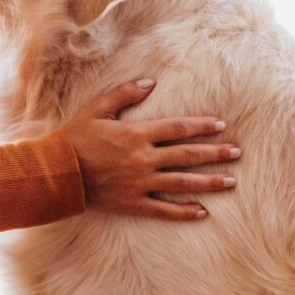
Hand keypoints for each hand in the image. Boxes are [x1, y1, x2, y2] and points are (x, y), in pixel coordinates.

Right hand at [59, 79, 240, 221]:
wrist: (57, 173)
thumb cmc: (75, 138)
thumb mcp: (97, 109)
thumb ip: (125, 94)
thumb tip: (150, 82)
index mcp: (137, 134)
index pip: (178, 128)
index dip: (201, 126)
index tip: (220, 125)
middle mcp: (143, 159)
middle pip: (187, 155)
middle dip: (215, 154)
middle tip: (237, 152)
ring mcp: (140, 183)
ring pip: (182, 182)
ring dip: (209, 182)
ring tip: (231, 181)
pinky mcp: (133, 203)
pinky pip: (164, 209)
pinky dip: (184, 211)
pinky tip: (202, 212)